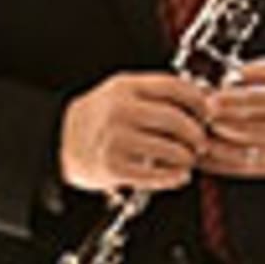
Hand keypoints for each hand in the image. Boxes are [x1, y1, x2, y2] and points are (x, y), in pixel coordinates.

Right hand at [60, 71, 210, 193]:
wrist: (58, 140)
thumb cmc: (98, 117)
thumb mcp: (122, 92)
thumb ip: (156, 93)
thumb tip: (200, 98)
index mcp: (126, 87)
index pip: (175, 87)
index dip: (198, 101)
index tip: (206, 112)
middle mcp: (121, 111)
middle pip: (177, 120)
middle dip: (196, 134)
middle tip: (200, 142)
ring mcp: (116, 139)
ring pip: (171, 149)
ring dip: (187, 157)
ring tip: (188, 158)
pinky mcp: (113, 167)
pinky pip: (155, 175)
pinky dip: (174, 177)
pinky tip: (179, 175)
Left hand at [202, 58, 264, 178]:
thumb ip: (248, 71)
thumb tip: (224, 81)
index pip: (256, 101)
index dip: (230, 101)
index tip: (209, 99)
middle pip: (241, 129)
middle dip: (213, 121)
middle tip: (194, 113)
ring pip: (233, 152)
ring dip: (208, 142)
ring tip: (191, 130)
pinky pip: (232, 168)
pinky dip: (211, 160)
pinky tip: (197, 149)